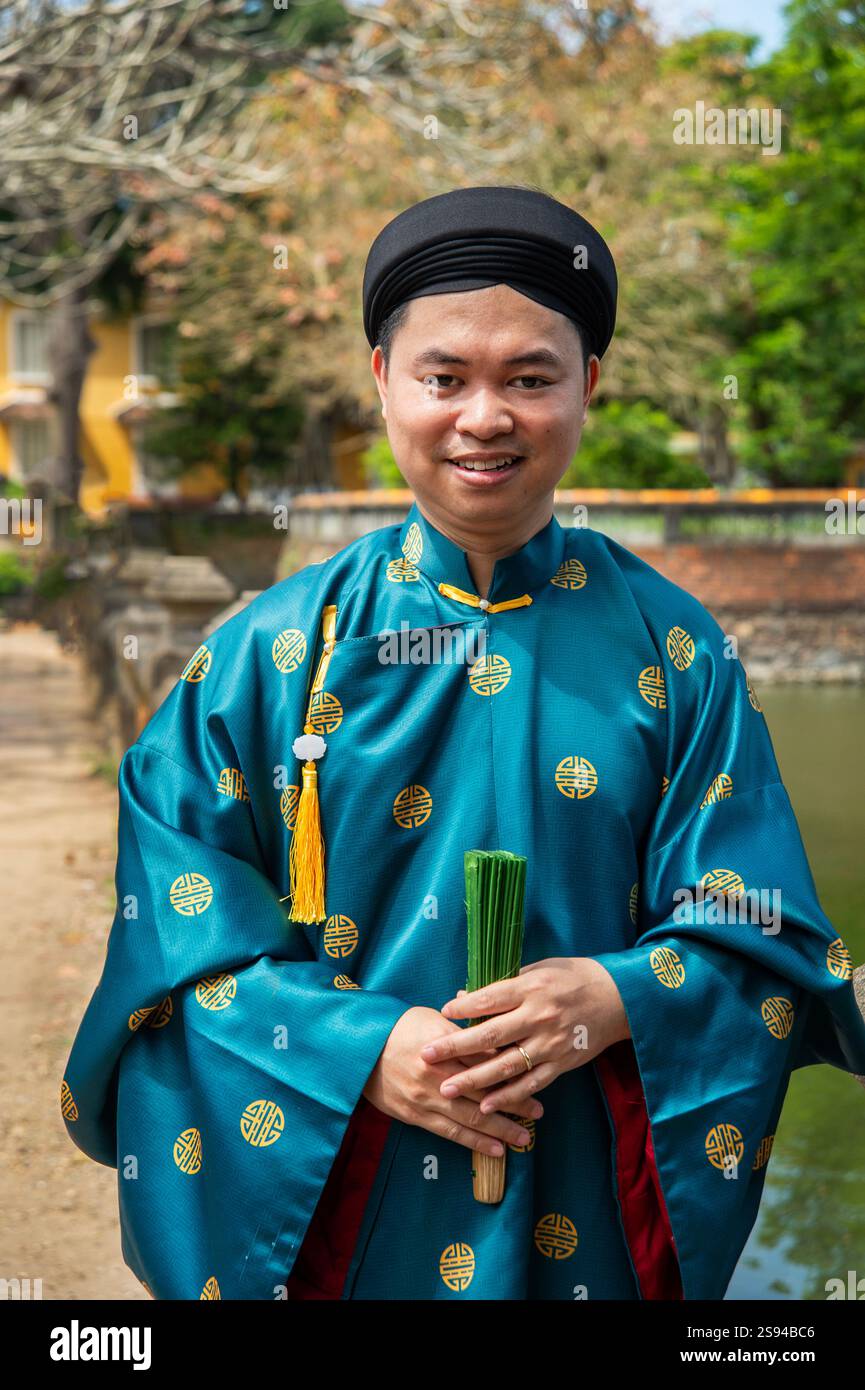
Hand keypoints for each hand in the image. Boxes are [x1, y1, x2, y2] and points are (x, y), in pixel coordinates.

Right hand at [362, 1006, 544, 1157]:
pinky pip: (450, 1132)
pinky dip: (475, 1142)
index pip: (485, 1059)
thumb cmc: (398, 1027)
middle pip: (484, 1090)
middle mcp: (438, 1074)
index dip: (512, 1069)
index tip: (533, 1075)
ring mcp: (426, 1098)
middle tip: (538, 1111)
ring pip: (471, 1117)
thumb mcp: (433, 1018)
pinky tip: (495, 1149)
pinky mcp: (416, 1116)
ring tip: (524, 1138)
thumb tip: (494, 1034)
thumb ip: (462, 1032)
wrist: (358, 1049)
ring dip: (500, 1129)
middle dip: (513, 1103)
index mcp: (444, 1045)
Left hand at [418, 957, 629, 1114]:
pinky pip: (530, 1084)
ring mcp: (550, 1043)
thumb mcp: (540, 969)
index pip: (489, 998)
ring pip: (506, 1065)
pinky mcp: (562, 1064)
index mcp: (531, 988)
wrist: (619, 997)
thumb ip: (504, 984)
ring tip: (446, 1089)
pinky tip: (485, 1105)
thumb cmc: (574, 977)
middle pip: (489, 1034)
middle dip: (455, 1047)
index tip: (441, 1013)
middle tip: (426, 1056)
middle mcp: (539, 1016)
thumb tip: (465, 996)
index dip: (464, 1007)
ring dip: (473, 1079)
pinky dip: (507, 1096)